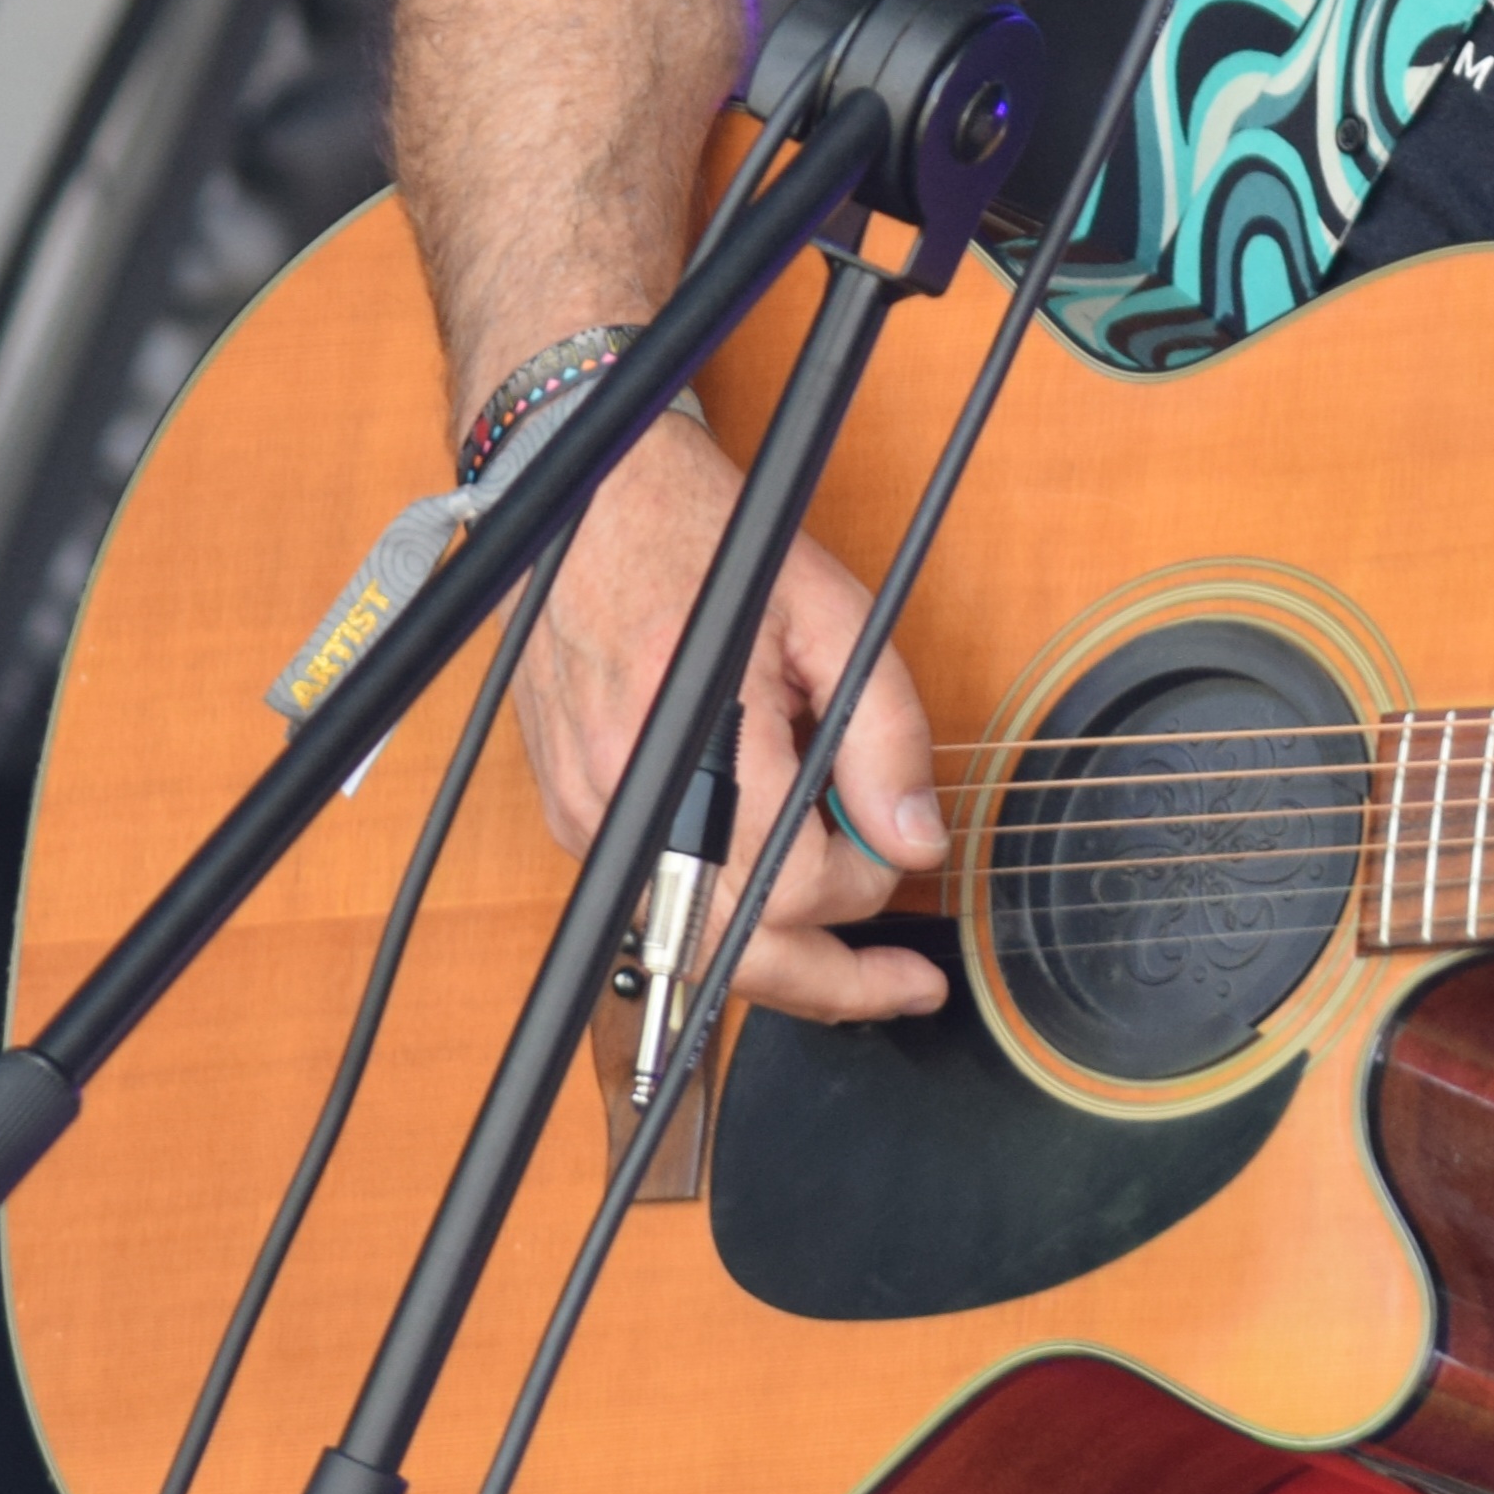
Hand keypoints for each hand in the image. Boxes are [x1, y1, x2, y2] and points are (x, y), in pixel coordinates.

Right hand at [513, 414, 949, 1023]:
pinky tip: (779, 871)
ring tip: (858, 948)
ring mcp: (592, 815)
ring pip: (692, 939)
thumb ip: (883, 733)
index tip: (905, 851)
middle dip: (831, 985)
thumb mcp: (834, 617)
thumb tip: (917, 840)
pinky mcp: (577, 816)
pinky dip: (728, 906)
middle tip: (904, 987)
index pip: (790, 888)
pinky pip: (661, 898)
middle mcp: (629, 797)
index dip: (865, 886)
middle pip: (732, 951)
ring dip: (780, 954)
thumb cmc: (714, 545)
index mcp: (696, 742)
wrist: (595, 507)